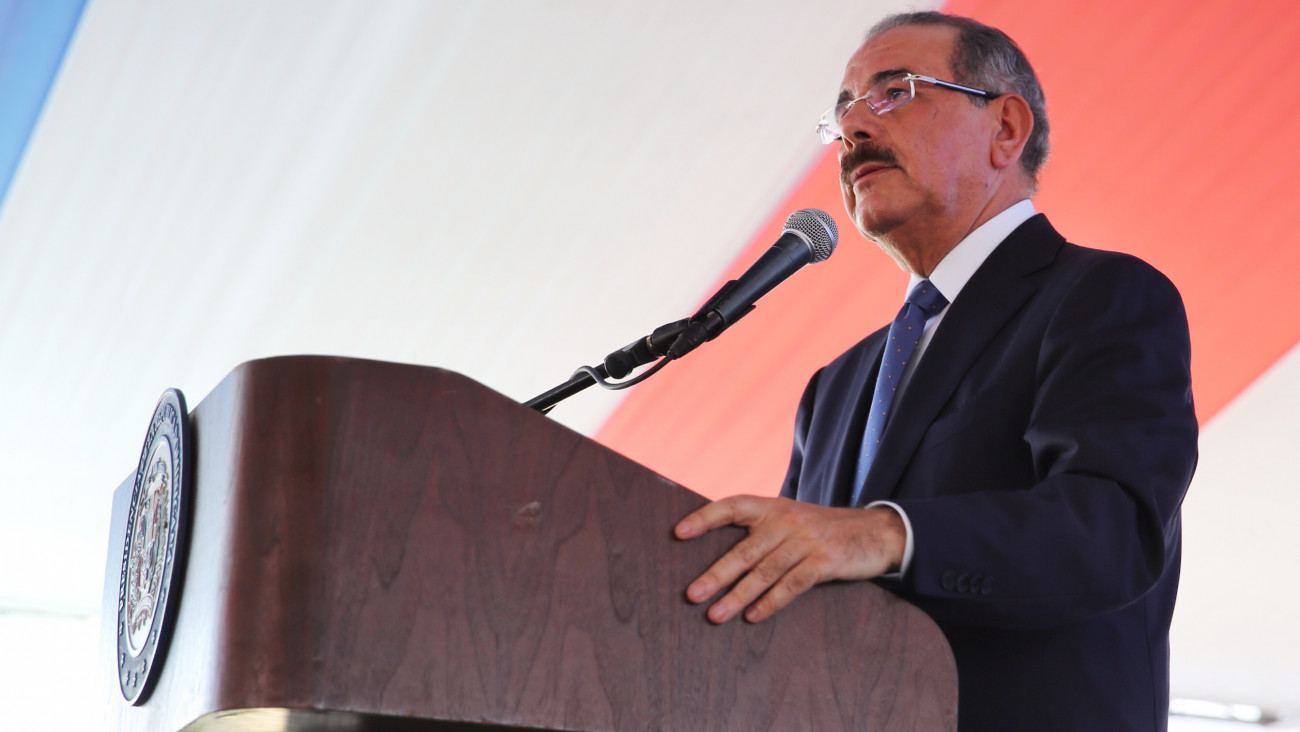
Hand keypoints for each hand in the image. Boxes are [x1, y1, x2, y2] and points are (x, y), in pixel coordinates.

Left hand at [675, 496, 905, 623]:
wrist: (877, 531)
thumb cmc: (823, 531)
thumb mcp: (792, 519)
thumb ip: (761, 531)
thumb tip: (719, 558)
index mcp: (772, 507)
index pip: (732, 506)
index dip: (704, 518)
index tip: (678, 533)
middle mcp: (787, 520)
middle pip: (744, 550)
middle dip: (716, 575)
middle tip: (692, 595)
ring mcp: (807, 540)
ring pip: (765, 571)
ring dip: (738, 596)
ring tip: (715, 615)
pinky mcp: (826, 561)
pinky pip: (793, 585)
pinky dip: (771, 602)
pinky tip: (753, 616)